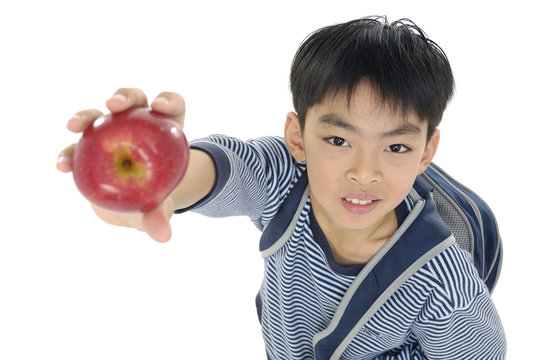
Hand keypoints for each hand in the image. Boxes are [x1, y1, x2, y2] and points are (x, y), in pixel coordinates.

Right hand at [56, 88, 185, 241]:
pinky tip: (62, 165)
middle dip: (123, 96)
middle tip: (113, 106)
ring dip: (85, 116)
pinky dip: (68, 153)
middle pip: (133, 101)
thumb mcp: (158, 209)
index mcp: (165, 131)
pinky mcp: (87, 148)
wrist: (132, 207)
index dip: (168, 101)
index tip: (160, 107)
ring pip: (97, 116)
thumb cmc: (153, 200)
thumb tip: (163, 235)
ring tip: (74, 126)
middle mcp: (138, 124)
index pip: (171, 107)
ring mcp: (110, 133)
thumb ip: (160, 216)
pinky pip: (75, 147)